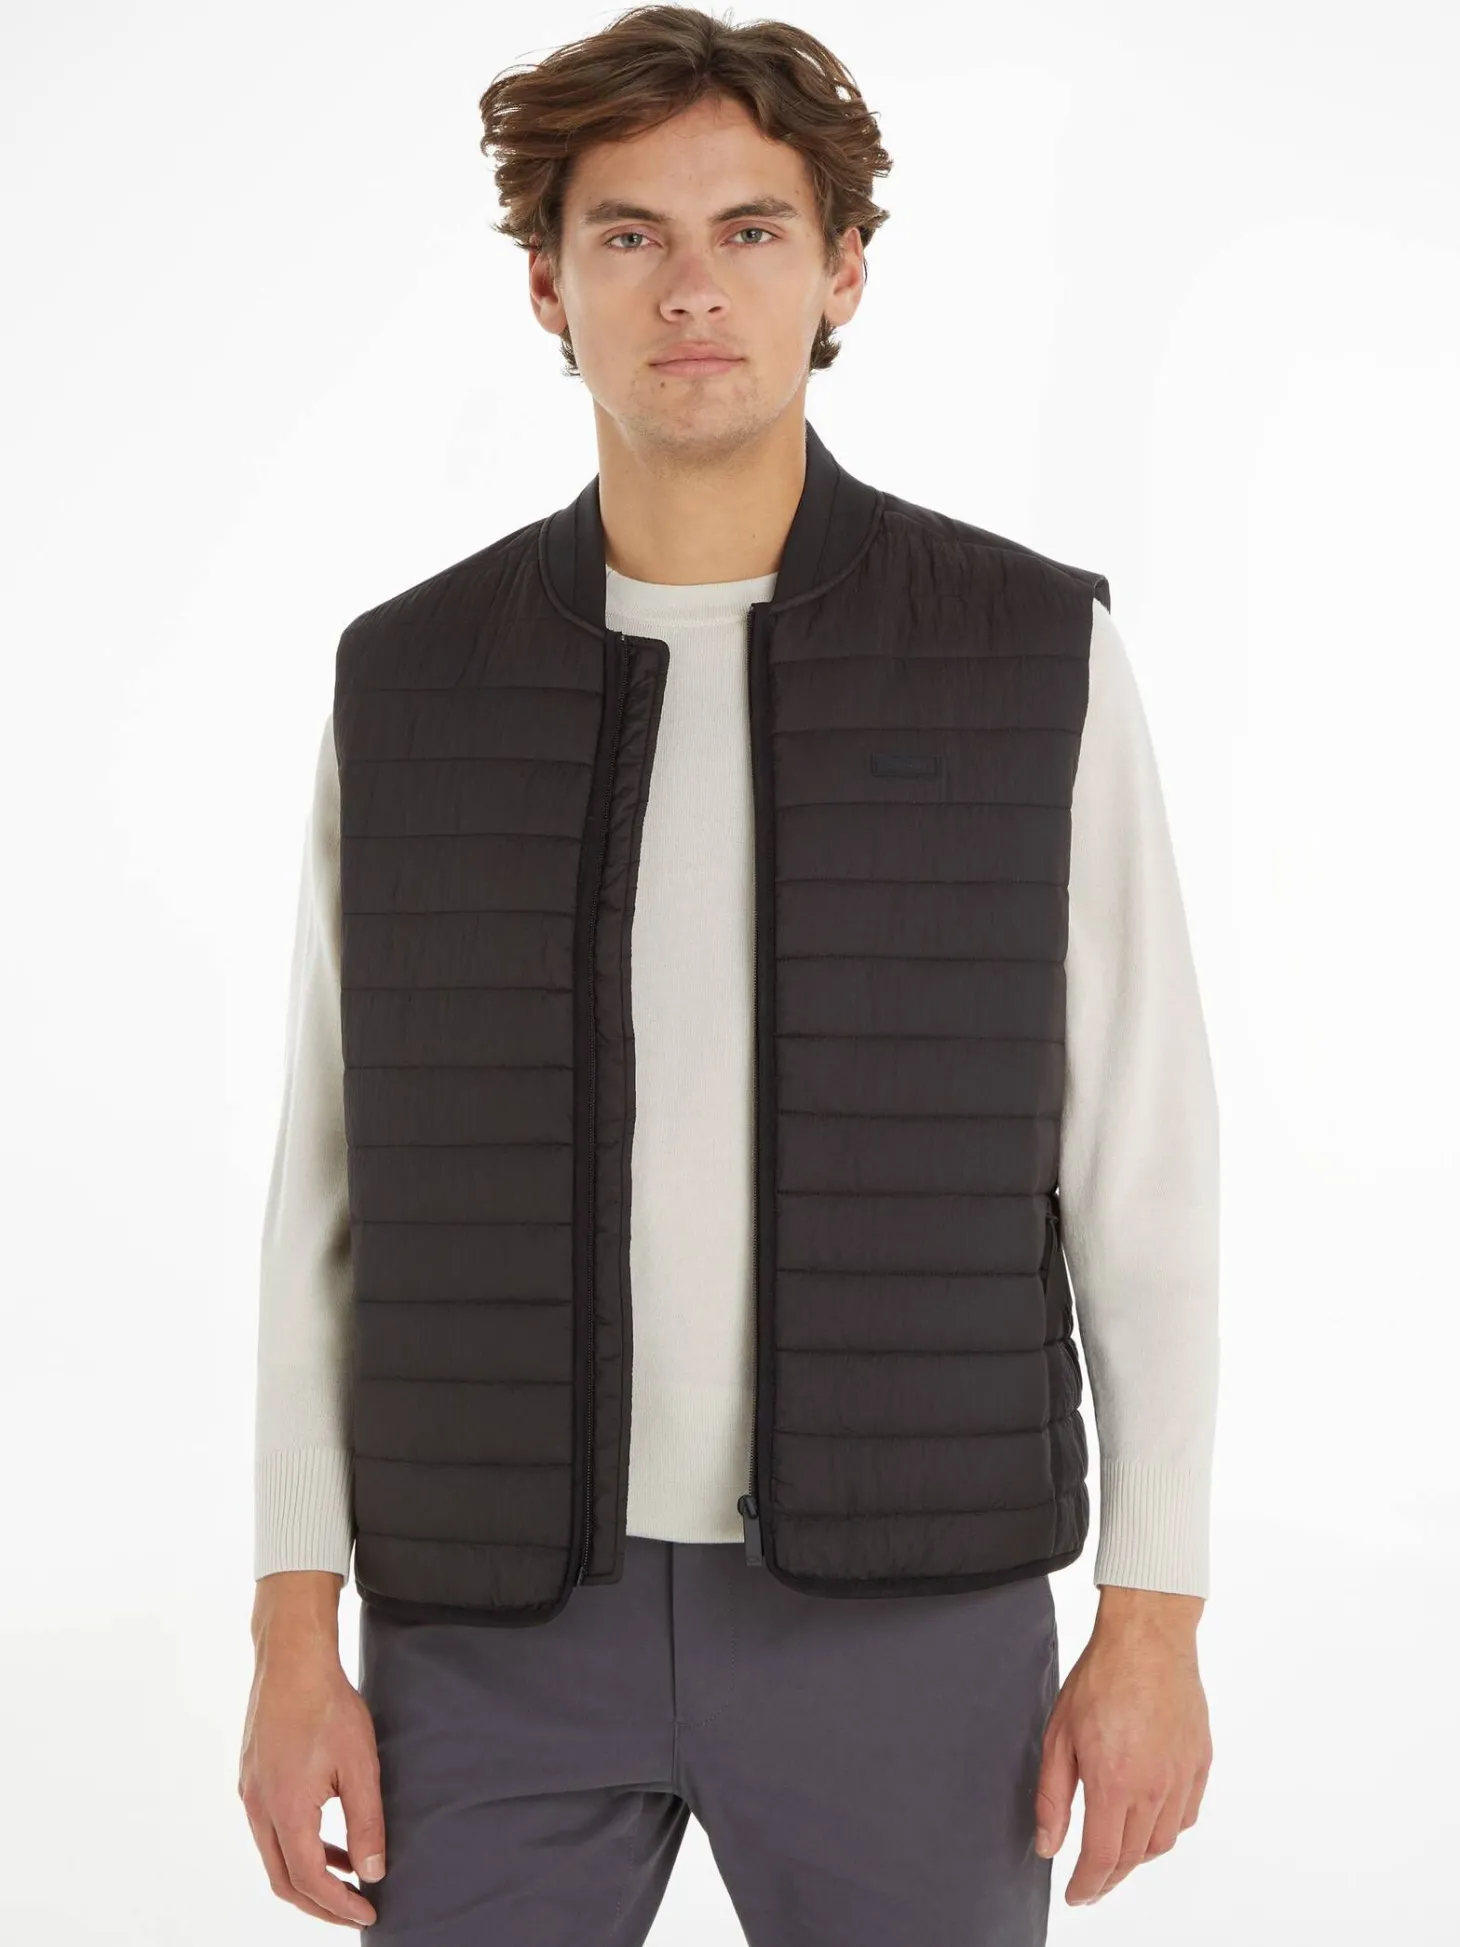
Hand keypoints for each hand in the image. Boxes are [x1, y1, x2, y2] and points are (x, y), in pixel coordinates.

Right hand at [239, 1610, 385, 1927]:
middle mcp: (259, 1807)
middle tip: (354, 1909)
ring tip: (349, 1874)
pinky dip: (298, 1845)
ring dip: (309, 1873)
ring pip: (275, 1856)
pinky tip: (327, 1836)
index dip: (339, 1905)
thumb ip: (367, 1823)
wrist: (292, 1658)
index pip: (309, 1879)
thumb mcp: (360, 1765)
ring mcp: (250, 1792)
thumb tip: (373, 1872)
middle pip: (284, 1880)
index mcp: (285, 1809)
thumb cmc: (328, 1705)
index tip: (368, 1912)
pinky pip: (270, 1829)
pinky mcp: (251, 1777)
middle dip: (320, 1903)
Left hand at [1032, 1589, 1211, 1905]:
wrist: (1148, 1637)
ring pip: (1163, 1841)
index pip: (1103, 1858)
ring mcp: (1183, 1776)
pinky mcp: (1200, 1763)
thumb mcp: (1059, 1735)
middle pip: (1134, 1856)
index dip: (1087, 1885)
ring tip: (1117, 1853)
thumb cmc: (1100, 1678)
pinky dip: (1167, 1829)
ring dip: (1138, 1856)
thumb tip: (1048, 1845)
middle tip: (1091, 1883)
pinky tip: (1149, 1821)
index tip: (1075, 1895)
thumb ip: (1052, 1797)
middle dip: (1110, 1878)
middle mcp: (1155, 1787)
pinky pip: (1186, 1815)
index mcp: (1116, 1783)